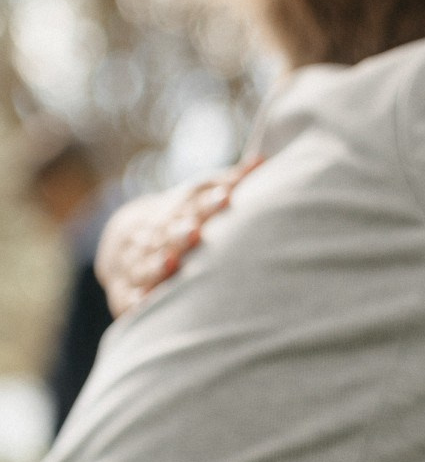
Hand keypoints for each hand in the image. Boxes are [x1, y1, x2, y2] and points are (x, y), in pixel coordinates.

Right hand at [97, 158, 262, 315]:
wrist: (128, 236)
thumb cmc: (183, 217)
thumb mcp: (200, 196)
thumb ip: (230, 181)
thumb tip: (262, 159)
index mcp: (178, 212)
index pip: (193, 203)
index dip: (209, 201)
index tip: (226, 197)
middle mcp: (156, 237)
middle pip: (167, 233)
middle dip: (181, 232)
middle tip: (195, 230)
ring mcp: (138, 263)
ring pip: (146, 263)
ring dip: (157, 263)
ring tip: (169, 262)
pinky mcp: (125, 292)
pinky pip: (127, 297)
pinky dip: (133, 299)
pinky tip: (140, 302)